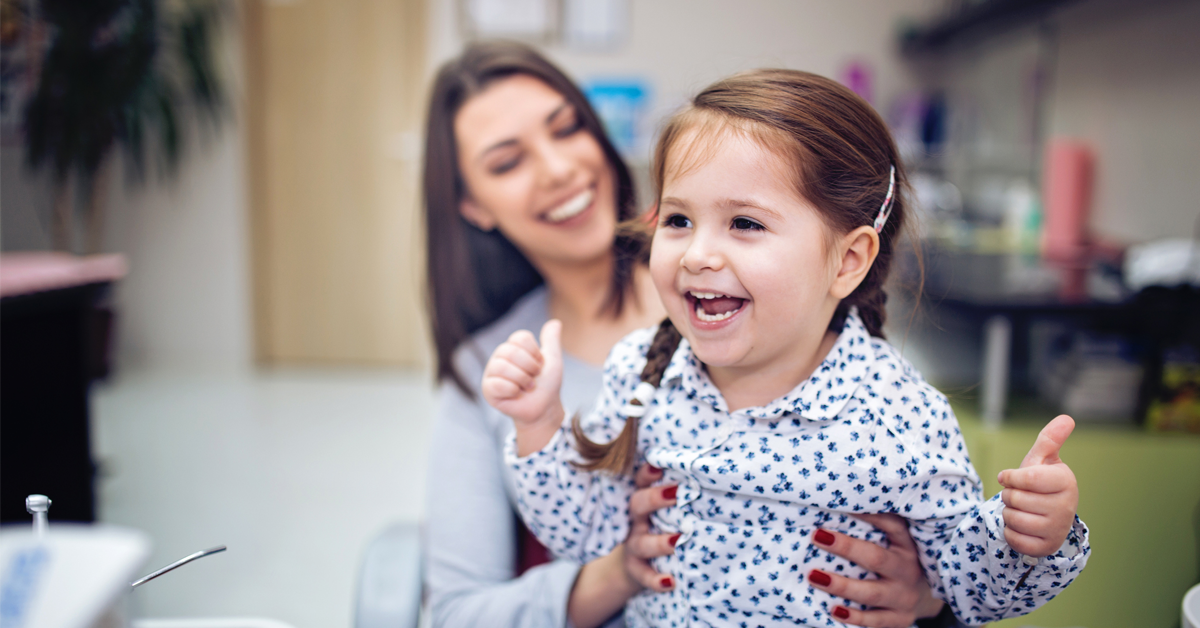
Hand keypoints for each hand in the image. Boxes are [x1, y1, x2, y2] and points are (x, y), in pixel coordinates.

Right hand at [481, 320, 565, 453]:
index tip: (539, 365)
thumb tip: (555, 322)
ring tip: (527, 387)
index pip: (520, 338)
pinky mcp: (488, 389)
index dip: (535, 353)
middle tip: (533, 378)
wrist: (544, 408)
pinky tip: (516, 394)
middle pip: (510, 351)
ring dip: (522, 379)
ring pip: (502, 366)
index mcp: (513, 347)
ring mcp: (492, 372)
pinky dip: (513, 390)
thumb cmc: (546, 385)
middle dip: (529, 367)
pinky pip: (497, 384)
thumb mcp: (553, 361)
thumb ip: (551, 341)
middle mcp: (500, 357)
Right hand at [567, 464, 677, 627]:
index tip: (658, 465)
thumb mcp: (661, 510)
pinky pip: (644, 575)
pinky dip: (656, 580)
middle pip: (638, 505)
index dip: (647, 473)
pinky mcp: (637, 569)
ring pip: (642, 543)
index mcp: (642, 502)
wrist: (632, 566)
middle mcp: (635, 521)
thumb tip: (709, 475)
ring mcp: (634, 546)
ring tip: (678, 541)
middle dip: (654, 498)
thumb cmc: (657, 528)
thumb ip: (675, 495)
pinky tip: (670, 582)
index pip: (641, 482)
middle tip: (676, 493)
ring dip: (659, 542)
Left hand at [807, 514, 944, 627]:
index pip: (892, 525)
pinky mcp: (899, 619)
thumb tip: (835, 507)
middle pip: (876, 559)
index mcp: (907, 546)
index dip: (870, 515)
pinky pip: (876, 621)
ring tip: (814, 576)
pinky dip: (854, 617)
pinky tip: (834, 610)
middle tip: (817, 536)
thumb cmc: (900, 562)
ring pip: (872, 593)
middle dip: (846, 547)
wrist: (927, 598)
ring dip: (842, 585)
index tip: (840, 504)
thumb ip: (877, 529)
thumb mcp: (898, 543)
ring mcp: (904, 597)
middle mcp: (907, 570)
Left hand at [997, 414, 1078, 556]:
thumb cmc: (1040, 483)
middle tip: (1020, 496)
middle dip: (1009, 496)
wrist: (1047, 516)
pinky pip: (1013, 539)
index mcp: (1066, 482)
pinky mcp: (1046, 548)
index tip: (1009, 477)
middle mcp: (1066, 507)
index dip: (1010, 477)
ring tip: (1022, 510)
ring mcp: (1057, 529)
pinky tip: (1022, 527)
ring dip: (1008, 514)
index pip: (1025, 478)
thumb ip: (1049, 439)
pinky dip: (1010, 532)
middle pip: (1014, 499)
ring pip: (1012, 519)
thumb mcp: (1041, 460)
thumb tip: (1066, 418)